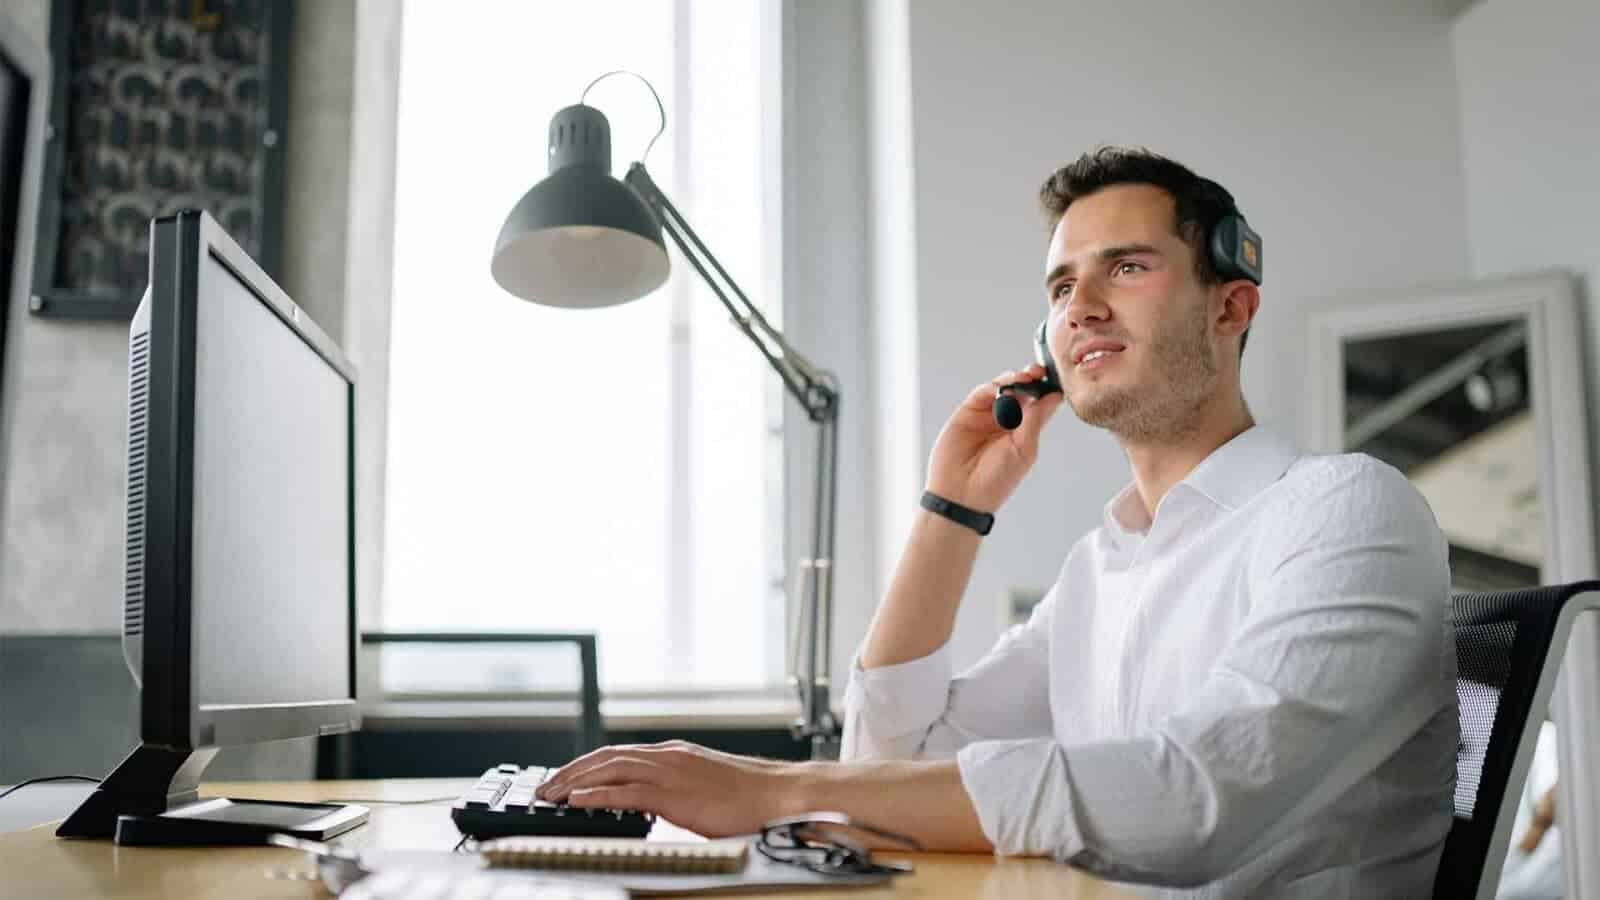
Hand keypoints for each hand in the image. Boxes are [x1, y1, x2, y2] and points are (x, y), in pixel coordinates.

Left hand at [535, 740, 797, 836]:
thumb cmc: (749, 797)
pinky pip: (626, 792)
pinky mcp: (675, 793)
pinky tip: (578, 801)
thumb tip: (652, 804)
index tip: (565, 778)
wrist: (779, 794)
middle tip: (546, 787)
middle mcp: (667, 756)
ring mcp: (670, 771)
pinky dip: (598, 794)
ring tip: (552, 795)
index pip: (619, 754)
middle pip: (606, 757)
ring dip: (575, 781)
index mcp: (674, 754)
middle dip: (571, 771)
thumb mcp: (704, 787)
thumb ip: (676, 790)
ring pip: (610, 769)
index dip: (588, 765)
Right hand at [925, 363, 1063, 511]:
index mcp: (1024, 431)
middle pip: (1022, 391)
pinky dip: (992, 387)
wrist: (962, 494)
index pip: (1039, 403)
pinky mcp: (967, 413)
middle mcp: (1006, 420)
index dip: (1046, 389)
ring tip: (1021, 379)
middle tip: (1037, 371)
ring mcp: (987, 415)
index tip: (1054, 378)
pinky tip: (1001, 388)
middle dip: (1031, 379)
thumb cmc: (995, 481)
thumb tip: (1053, 396)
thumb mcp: (1023, 449)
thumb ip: (1035, 420)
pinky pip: (981, 393)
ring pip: (1003, 388)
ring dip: (1013, 380)